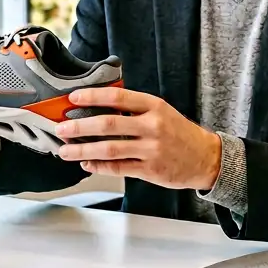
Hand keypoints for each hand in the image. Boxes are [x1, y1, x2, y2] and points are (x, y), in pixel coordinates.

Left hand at [54, 87, 221, 190]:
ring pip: (109, 149)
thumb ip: (134, 110)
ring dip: (83, 150)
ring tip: (66, 150)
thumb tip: (98, 109)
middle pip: (108, 125)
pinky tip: (86, 164)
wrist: (205, 158)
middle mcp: (153, 126)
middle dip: (80, 126)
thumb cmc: (180, 133)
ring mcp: (151, 150)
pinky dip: (99, 166)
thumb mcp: (161, 112)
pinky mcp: (150, 170)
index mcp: (154, 106)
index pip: (118, 98)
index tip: (73, 98)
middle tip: (62, 128)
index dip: (92, 97)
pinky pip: (118, 168)